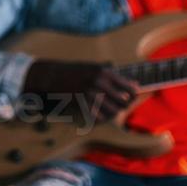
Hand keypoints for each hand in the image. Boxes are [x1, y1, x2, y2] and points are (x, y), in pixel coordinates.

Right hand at [22, 59, 139, 121]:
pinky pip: (99, 116)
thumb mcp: (94, 67)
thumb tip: (133, 84)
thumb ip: (112, 75)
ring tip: (112, 111)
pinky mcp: (82, 103)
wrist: (52, 76)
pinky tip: (101, 116)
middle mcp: (99, 82)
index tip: (133, 96)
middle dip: (124, 105)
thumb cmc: (75, 71)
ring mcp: (90, 93)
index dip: (134, 94)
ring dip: (114, 113)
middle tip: (122, 105)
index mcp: (104, 72)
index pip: (129, 87)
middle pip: (123, 100)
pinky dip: (102, 118)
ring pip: (113, 110)